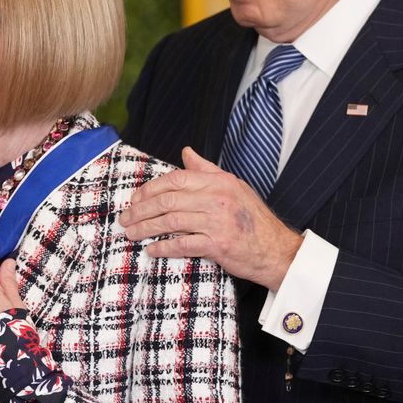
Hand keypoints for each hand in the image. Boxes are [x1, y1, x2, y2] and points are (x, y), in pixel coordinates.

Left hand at [119, 146, 302, 290]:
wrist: (277, 250)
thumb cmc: (253, 219)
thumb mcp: (234, 187)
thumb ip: (207, 170)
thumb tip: (186, 152)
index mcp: (218, 182)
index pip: (176, 179)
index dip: (150, 188)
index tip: (135, 198)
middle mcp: (217, 198)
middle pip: (168, 200)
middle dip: (141, 209)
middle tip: (125, 218)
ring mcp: (217, 222)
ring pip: (171, 221)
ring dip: (146, 228)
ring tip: (131, 233)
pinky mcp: (218, 245)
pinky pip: (183, 244)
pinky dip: (163, 247)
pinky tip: (152, 249)